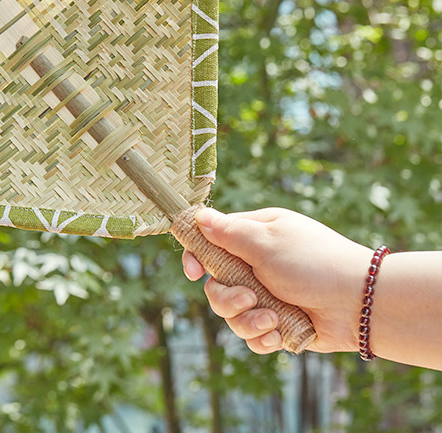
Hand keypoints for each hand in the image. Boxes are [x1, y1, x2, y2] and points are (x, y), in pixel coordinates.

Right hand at [182, 207, 372, 354]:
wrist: (359, 304)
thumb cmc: (314, 263)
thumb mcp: (266, 242)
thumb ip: (228, 232)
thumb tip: (198, 215)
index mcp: (255, 234)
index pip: (211, 240)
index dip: (197, 256)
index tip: (194, 272)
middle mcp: (257, 263)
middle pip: (216, 284)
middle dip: (227, 297)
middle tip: (248, 297)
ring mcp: (268, 294)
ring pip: (232, 313)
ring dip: (247, 320)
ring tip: (272, 319)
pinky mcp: (278, 322)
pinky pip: (253, 335)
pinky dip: (262, 337)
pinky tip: (278, 333)